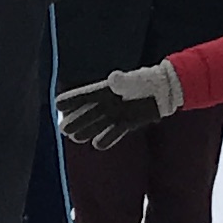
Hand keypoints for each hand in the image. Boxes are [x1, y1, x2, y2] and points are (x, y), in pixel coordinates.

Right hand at [52, 61, 182, 148]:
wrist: (163, 91)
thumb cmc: (146, 81)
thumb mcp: (134, 80)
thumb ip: (122, 81)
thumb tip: (113, 78)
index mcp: (106, 89)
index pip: (85, 95)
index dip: (71, 100)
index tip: (58, 105)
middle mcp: (108, 103)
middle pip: (88, 112)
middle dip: (75, 120)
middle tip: (63, 128)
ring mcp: (117, 113)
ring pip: (98, 123)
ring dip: (87, 130)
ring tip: (75, 138)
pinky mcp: (127, 123)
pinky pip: (114, 132)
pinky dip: (107, 138)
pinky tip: (98, 144)